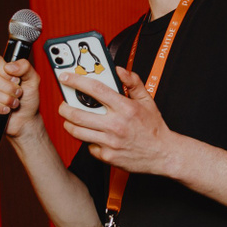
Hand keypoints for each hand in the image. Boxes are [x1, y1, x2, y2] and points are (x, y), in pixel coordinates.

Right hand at [0, 55, 42, 140]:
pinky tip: (5, 110)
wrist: (25, 120)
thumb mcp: (33, 80)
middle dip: (8, 88)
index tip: (16, 80)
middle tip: (18, 94)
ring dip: (5, 99)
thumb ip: (25, 67)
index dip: (4, 71)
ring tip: (13, 103)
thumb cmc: (28, 100)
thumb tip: (9, 66)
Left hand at [59, 67, 184, 175]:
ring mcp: (110, 142)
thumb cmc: (154, 128)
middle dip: (65, 107)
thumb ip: (133, 82)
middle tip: (63, 104)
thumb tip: (119, 70)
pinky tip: (93, 136)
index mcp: (125, 108)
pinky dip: (87, 141)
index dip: (76, 81)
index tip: (66, 78)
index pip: (95, 90)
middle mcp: (115, 124)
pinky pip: (89, 147)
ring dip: (69, 124)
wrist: (163, 154)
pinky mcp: (107, 156)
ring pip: (78, 131)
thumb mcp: (147, 100)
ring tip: (71, 119)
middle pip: (78, 114)